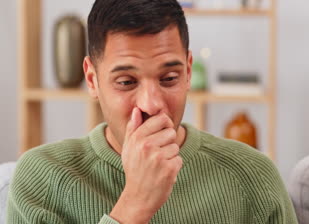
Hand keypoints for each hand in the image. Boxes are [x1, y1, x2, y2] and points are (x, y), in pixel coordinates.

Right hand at [109, 107, 182, 223]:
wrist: (138, 197)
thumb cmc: (134, 170)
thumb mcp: (128, 148)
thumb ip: (132, 128)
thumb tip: (137, 110)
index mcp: (137, 138)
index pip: (161, 118)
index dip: (165, 125)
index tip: (161, 134)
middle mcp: (146, 146)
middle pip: (171, 132)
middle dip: (167, 142)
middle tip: (157, 155)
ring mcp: (158, 158)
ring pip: (176, 146)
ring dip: (170, 156)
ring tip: (158, 165)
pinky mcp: (169, 169)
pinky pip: (179, 159)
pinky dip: (174, 166)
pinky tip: (163, 173)